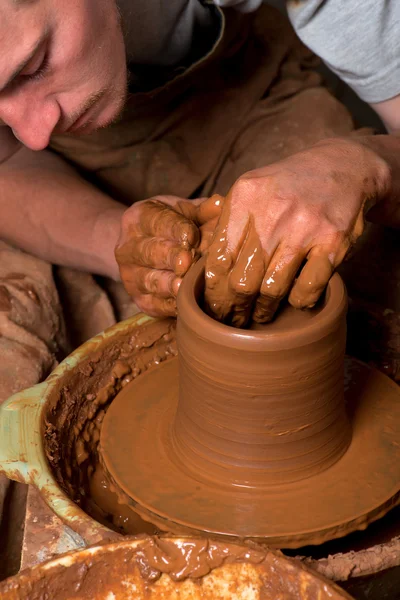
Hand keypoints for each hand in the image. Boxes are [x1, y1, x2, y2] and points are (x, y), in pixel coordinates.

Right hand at [115, 195, 221, 316]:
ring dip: (168, 284)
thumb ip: (202, 210)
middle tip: (187, 261)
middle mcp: (128, 247)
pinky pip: (154, 304)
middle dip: (170, 256)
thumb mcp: (184, 212)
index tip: (192, 236)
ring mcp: (131, 275)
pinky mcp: (139, 299)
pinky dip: (170, 305)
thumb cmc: (171, 226)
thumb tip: (221, 204)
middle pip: (150, 252)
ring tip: (183, 286)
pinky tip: (184, 304)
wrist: (143, 249)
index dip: (175, 229)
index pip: (157, 222)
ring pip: (150, 280)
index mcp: (138, 218)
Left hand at [205, 137, 389, 326]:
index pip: (218, 258)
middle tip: (234, 318)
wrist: (341, 166)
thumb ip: (229, 224)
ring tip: (261, 314)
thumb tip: (208, 270)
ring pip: (271, 289)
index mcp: (244, 198)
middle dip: (234, 307)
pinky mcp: (332, 242)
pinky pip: (307, 288)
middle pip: (241, 280)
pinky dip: (299, 301)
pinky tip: (295, 300)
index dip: (214, 290)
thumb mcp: (252, 190)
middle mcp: (272, 212)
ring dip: (264, 310)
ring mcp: (304, 228)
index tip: (215, 305)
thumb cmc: (288, 186)